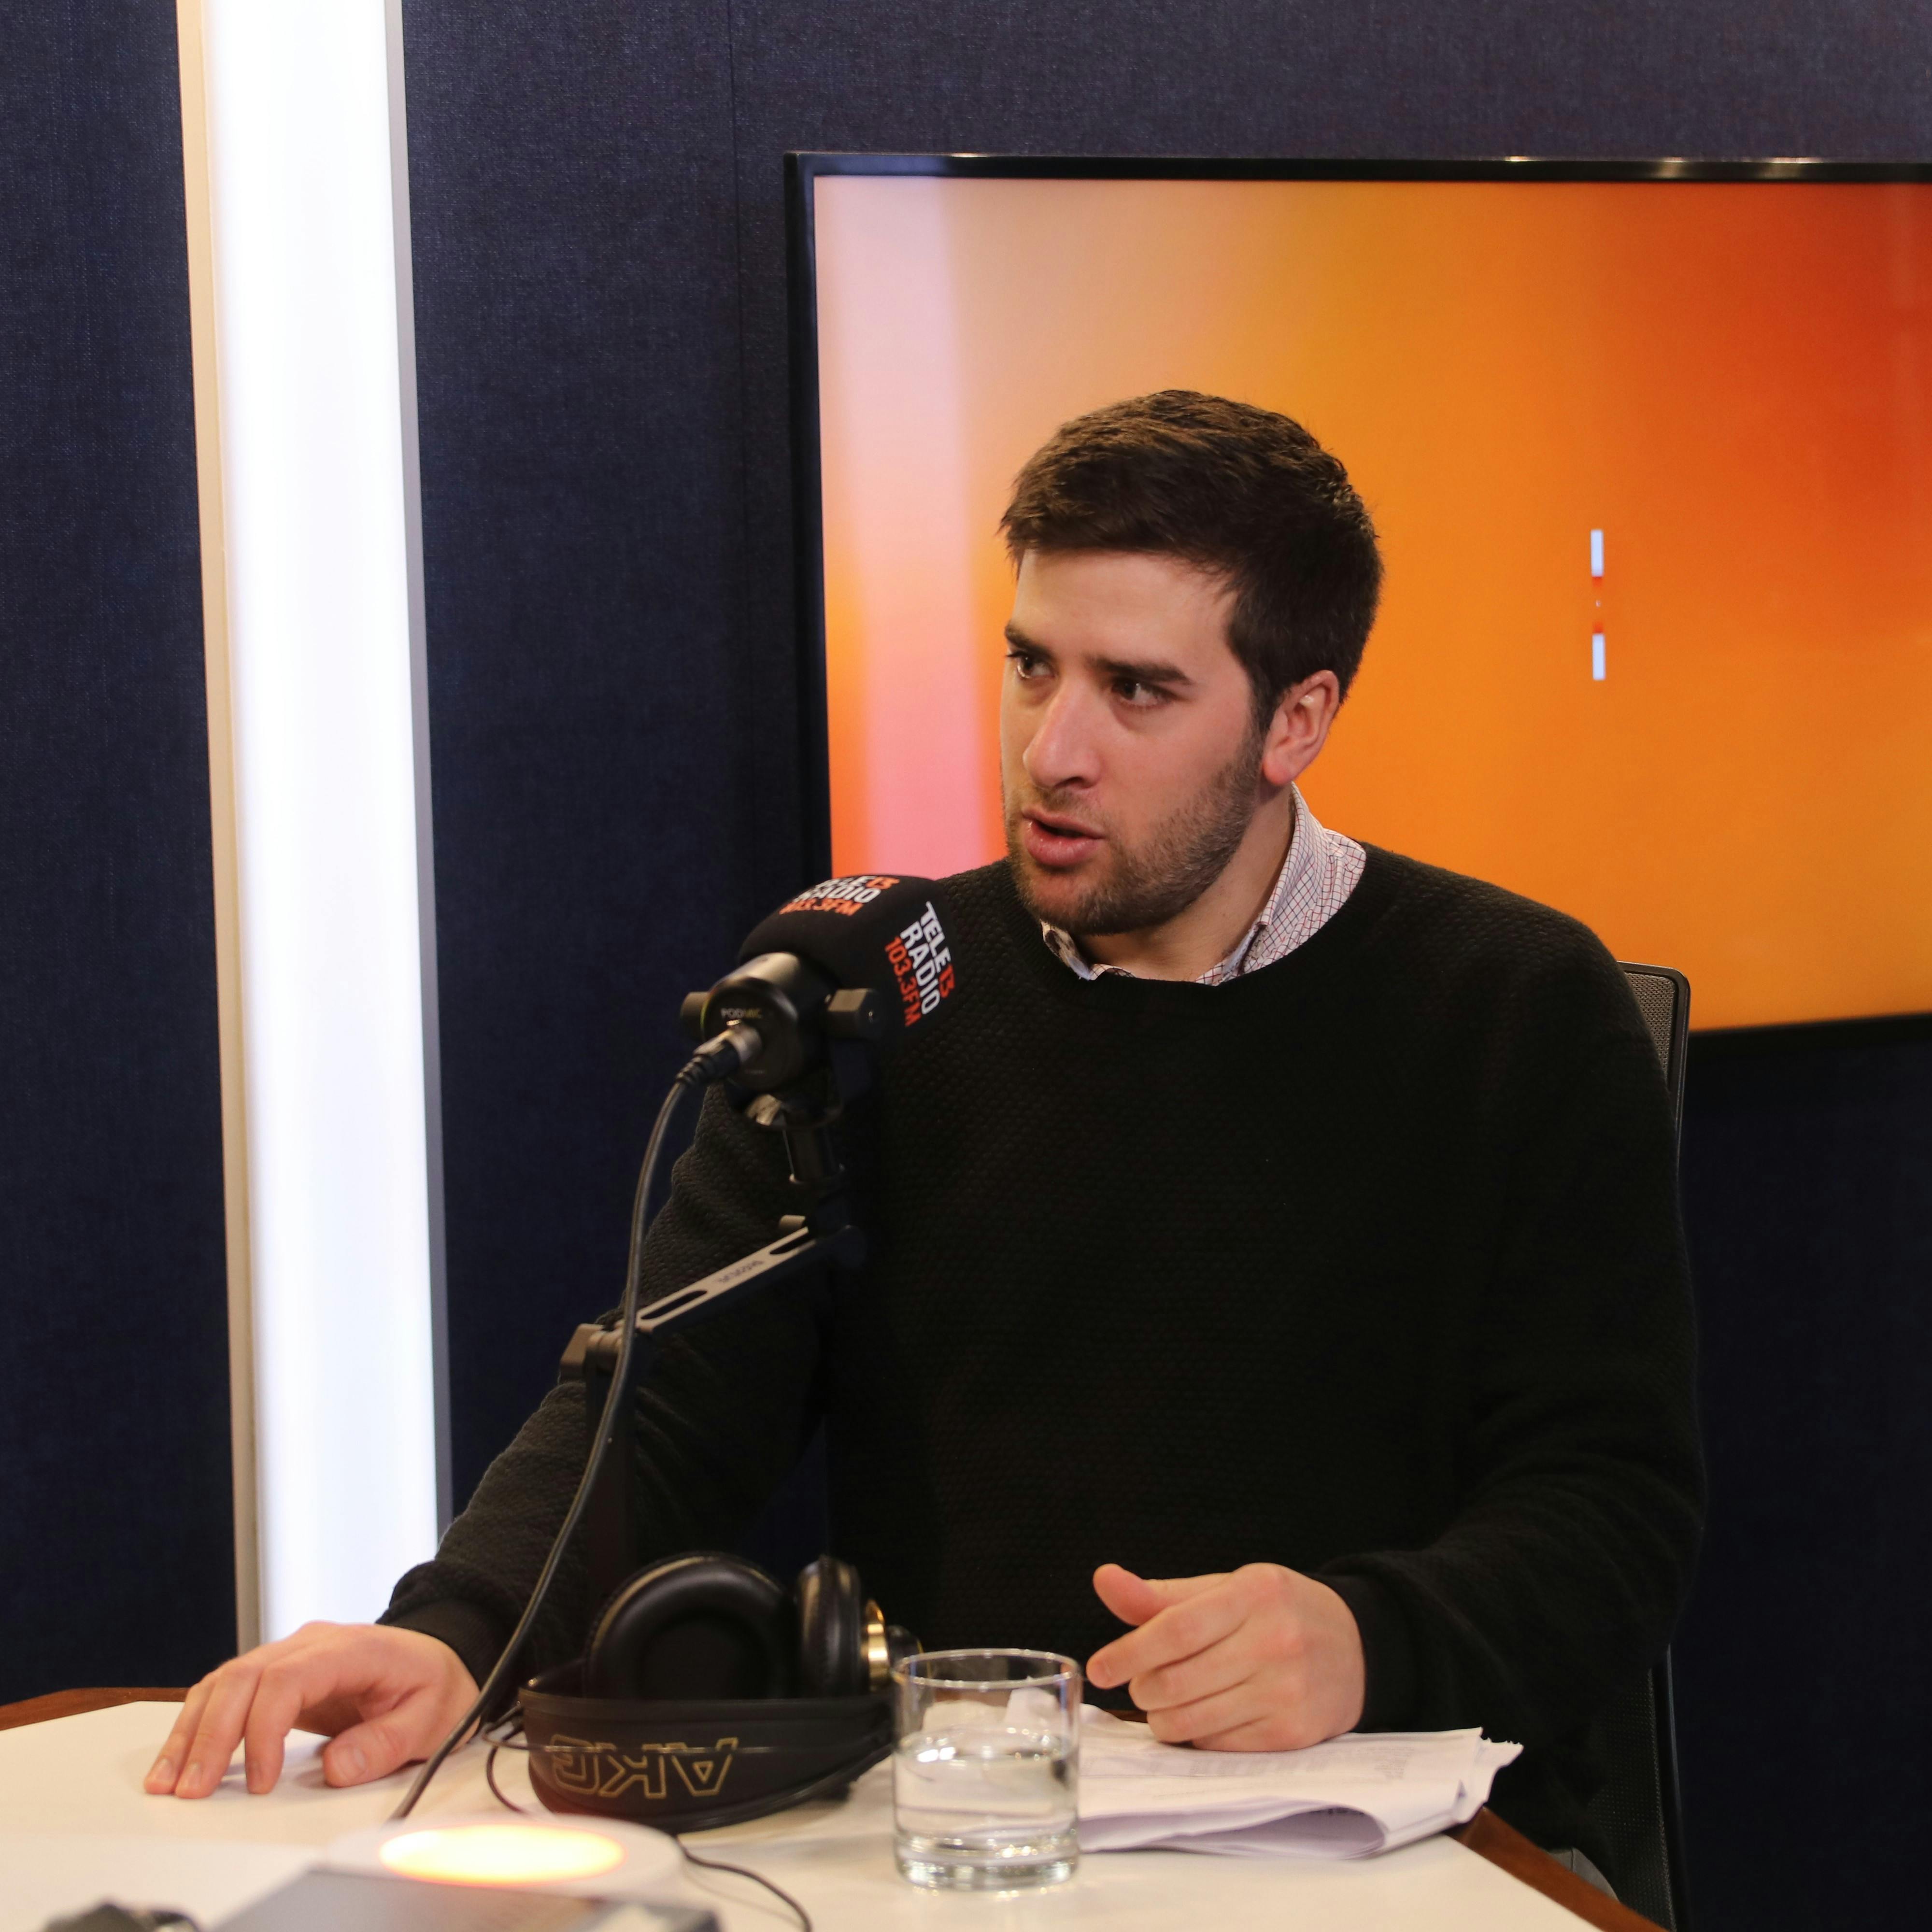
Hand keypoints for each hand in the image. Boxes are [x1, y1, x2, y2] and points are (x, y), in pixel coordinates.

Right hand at [144, 1622, 478, 1798]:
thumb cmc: (436, 1685)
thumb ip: (386, 1743)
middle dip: (212, 1736)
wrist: (441, 1658)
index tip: (261, 1783)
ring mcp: (291, 1655)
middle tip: (192, 1790)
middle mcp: (312, 1643)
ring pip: (225, 1681)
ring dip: (193, 1731)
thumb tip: (335, 1770)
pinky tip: (181, 1759)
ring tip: (169, 1783)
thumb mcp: (432, 1719)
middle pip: (244, 1677)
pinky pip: (229, 1692)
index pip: (288, 1679)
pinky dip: (200, 1723)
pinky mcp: (278, 1675)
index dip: (264, 1731)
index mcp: (353, 1649)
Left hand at [1085, 1561, 1364, 1749]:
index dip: (1129, 1652)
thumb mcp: (1226, 1590)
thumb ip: (1161, 1595)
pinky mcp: (1292, 1734)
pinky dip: (1198, 1735)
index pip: (1176, 1627)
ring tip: (1166, 1703)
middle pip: (1177, 1680)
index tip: (1100, 1668)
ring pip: (1192, 1720)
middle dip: (1143, 1689)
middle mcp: (1274, 1641)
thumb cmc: (1275, 1613)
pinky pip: (1218, 1745)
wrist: (1356, 1648)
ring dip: (1163, 1719)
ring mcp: (1287, 1691)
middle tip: (1141, 1685)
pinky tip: (1207, 1715)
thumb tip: (1103, 1579)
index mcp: (1253, 1594)